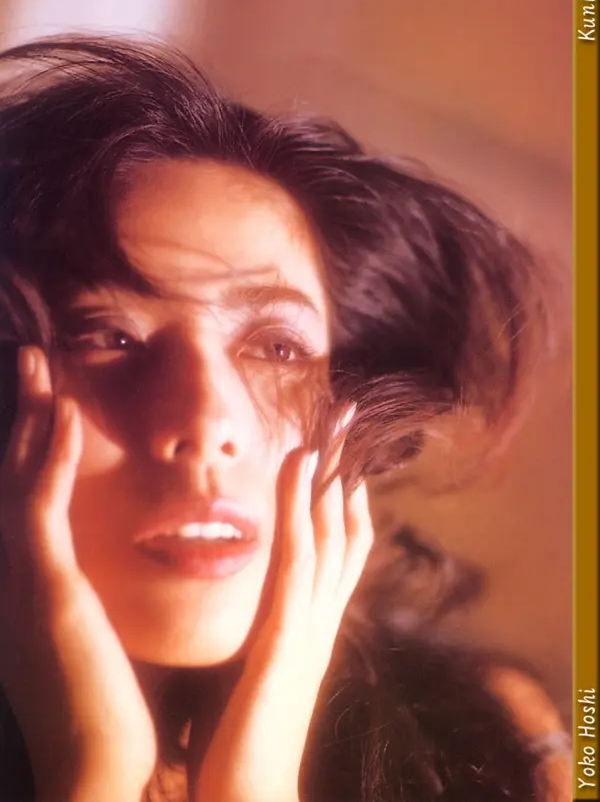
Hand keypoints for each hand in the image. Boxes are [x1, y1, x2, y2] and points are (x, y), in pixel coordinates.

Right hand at [0, 346, 156, 801]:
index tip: (46, 403)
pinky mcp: (44, 591)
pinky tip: (65, 415)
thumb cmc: (103, 714)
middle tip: (31, 361)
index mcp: (24, 587)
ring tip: (38, 365)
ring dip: (28, 418)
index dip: (28, 446)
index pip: (23, 499)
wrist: (96, 774)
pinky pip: (43, 508)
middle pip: (12, 477)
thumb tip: (103, 573)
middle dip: (20, 417)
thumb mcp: (88, 643)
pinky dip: (48, 458)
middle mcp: (9, 577)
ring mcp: (20, 582)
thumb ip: (86, 600)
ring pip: (18, 480)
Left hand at [189, 405, 373, 801]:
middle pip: (344, 531)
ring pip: (328, 532)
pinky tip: (298, 465)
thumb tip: (252, 607)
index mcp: (311, 625)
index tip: (336, 460)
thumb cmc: (244, 739)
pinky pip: (297, 555)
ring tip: (326, 427)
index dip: (342, 502)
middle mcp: (322, 618)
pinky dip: (300, 505)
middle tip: (344, 424)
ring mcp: (310, 623)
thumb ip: (262, 633)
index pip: (337, 552)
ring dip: (328, 475)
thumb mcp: (256, 672)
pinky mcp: (287, 634)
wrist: (251, 795)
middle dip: (346, 475)